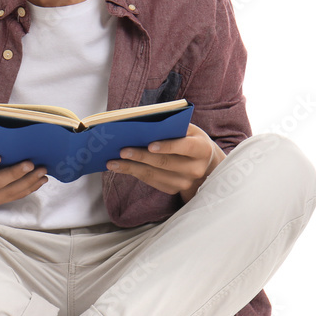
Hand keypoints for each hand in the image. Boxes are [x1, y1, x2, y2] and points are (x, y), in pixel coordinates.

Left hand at [106, 123, 224, 202]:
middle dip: (141, 157)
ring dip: (131, 168)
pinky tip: (119, 168)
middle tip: (122, 151)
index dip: (168, 146)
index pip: (185, 147)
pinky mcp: (173, 190)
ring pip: (154, 175)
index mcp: (201, 149)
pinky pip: (150, 181)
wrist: (203, 163)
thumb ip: (171, 126)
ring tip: (112, 162)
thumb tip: (143, 125)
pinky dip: (133, 173)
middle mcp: (195, 169)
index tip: (150, 145)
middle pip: (165, 163)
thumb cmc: (189, 139)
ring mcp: (185, 182)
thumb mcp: (188, 129)